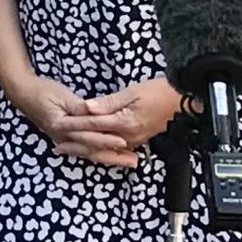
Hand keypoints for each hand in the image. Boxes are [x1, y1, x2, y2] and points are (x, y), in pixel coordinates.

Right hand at [7, 74, 129, 167]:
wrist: (24, 94)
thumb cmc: (43, 92)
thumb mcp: (61, 95)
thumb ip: (77, 105)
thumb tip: (91, 110)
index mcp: (62, 126)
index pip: (87, 136)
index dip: (105, 139)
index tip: (123, 142)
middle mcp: (63, 137)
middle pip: (91, 151)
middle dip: (114, 157)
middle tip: (134, 161)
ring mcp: (64, 140)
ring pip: (89, 154)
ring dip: (110, 158)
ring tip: (129, 161)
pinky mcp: (67, 139)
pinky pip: (85, 150)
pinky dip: (100, 155)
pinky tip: (111, 157)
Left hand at [60, 78, 183, 167]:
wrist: (183, 100)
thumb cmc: (160, 92)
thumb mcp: (132, 92)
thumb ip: (108, 102)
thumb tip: (87, 107)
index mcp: (125, 122)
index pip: (93, 125)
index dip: (74, 125)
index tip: (58, 124)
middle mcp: (129, 135)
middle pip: (96, 142)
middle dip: (76, 144)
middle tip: (57, 146)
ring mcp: (135, 140)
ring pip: (105, 148)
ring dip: (86, 150)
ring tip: (69, 150)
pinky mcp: (139, 139)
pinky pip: (116, 148)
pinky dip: (101, 149)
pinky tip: (92, 149)